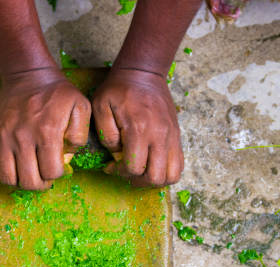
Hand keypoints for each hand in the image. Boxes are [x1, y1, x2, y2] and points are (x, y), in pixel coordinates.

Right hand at [0, 68, 90, 189]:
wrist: (28, 75)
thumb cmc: (57, 93)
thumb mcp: (81, 107)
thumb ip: (80, 135)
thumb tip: (66, 158)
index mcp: (47, 133)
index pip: (51, 172)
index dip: (57, 174)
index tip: (57, 166)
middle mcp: (23, 137)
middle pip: (28, 181)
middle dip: (39, 184)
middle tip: (43, 177)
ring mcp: (4, 137)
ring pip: (8, 177)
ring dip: (20, 181)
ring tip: (28, 172)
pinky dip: (0, 171)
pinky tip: (12, 164)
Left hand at [92, 68, 183, 186]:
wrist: (144, 73)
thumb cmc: (118, 90)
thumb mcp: (101, 106)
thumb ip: (105, 134)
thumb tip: (117, 153)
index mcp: (139, 128)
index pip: (135, 167)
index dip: (120, 172)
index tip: (111, 166)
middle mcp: (159, 135)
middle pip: (156, 177)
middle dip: (138, 181)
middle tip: (127, 171)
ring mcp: (172, 137)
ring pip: (172, 175)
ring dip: (155, 180)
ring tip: (141, 171)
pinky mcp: (177, 136)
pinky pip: (179, 165)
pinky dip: (166, 172)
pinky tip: (152, 164)